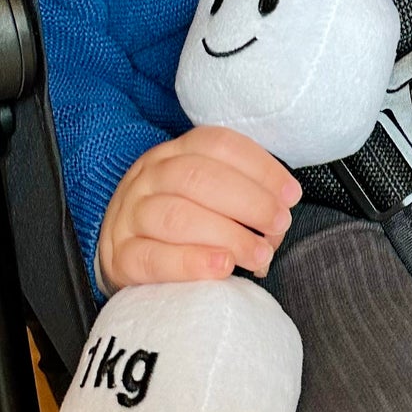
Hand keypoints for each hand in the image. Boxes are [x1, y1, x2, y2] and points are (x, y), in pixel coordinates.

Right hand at [97, 125, 302, 292]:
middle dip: (250, 201)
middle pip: (198, 177)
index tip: (291, 194)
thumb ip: (240, 194)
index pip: (218, 145)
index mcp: (174, 153)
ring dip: (228, 235)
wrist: (122, 251)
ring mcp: (130, 215)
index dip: (260, 167)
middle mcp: (149, 177)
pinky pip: (153, 258)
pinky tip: (222, 267)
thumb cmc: (180, 223)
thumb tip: (281, 210)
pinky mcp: (120, 257)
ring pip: (177, 216)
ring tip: (259, 255)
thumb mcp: (205, 194)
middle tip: (278, 225)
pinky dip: (192, 262)